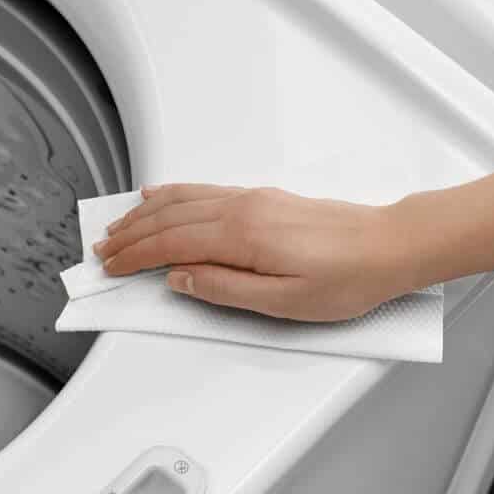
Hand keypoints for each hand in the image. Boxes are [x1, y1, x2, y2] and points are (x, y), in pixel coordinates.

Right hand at [93, 184, 417, 321]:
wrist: (390, 246)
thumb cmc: (349, 277)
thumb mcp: (284, 303)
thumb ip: (225, 289)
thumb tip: (180, 280)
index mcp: (242, 236)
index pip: (171, 245)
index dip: (136, 256)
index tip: (112, 266)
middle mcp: (242, 209)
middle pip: (170, 219)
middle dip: (131, 234)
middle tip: (103, 249)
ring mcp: (251, 199)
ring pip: (183, 201)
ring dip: (146, 214)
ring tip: (120, 225)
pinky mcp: (262, 198)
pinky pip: (204, 191)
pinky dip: (174, 194)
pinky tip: (162, 196)